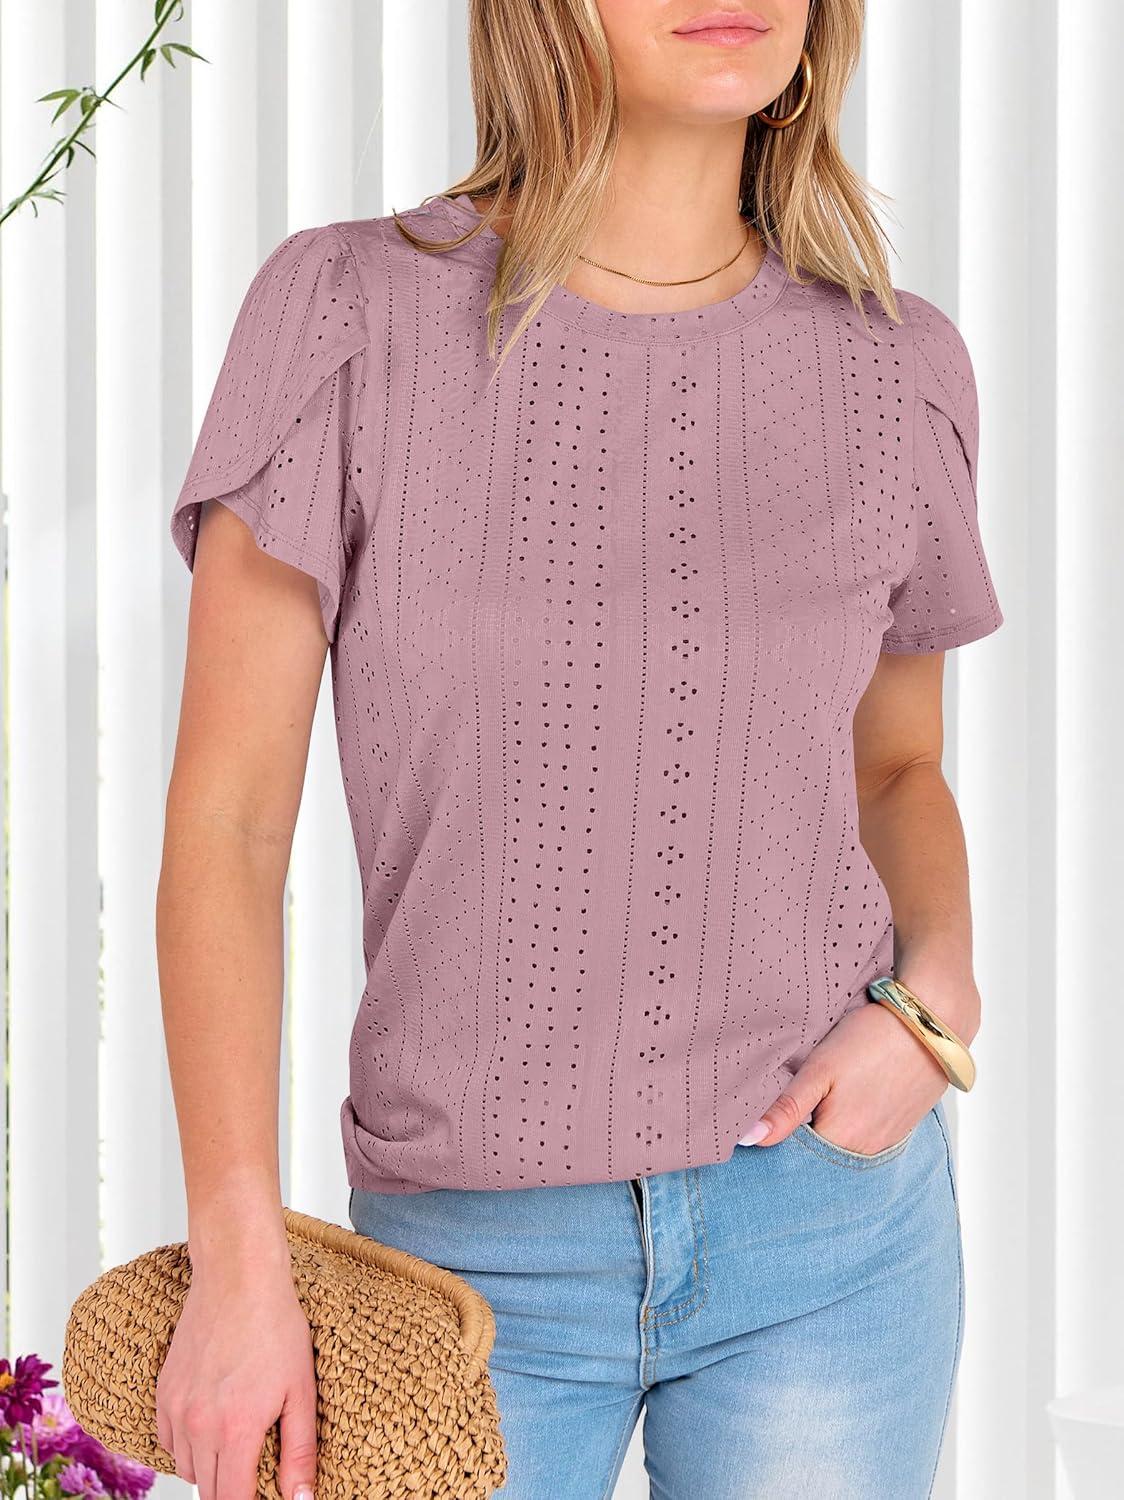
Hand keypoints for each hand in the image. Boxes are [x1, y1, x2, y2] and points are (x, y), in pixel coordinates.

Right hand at [156, 1243, 317, 1499]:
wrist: (238, 1278)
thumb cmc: (276, 1327)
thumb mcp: (301, 1390)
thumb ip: (300, 1452)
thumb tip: (302, 1499)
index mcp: (237, 1431)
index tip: (263, 1494)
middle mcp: (199, 1427)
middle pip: (208, 1490)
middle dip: (233, 1489)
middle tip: (256, 1469)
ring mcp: (177, 1409)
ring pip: (187, 1468)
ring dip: (211, 1469)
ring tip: (238, 1445)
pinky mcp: (164, 1391)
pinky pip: (169, 1441)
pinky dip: (188, 1445)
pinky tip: (212, 1427)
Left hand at [746, 973, 978, 1154]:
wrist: (931, 1023)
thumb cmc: (873, 1039)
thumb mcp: (820, 1068)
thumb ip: (786, 1109)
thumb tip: (749, 1141)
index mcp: (842, 1141)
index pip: (794, 1159)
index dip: (776, 1141)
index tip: (762, 1124)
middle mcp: (866, 1151)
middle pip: (819, 1157)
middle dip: (799, 1140)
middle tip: (787, 1109)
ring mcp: (887, 1142)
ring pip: (842, 1148)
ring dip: (825, 1133)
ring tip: (815, 1104)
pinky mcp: (900, 1128)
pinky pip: (865, 1139)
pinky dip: (849, 1127)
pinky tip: (844, 1103)